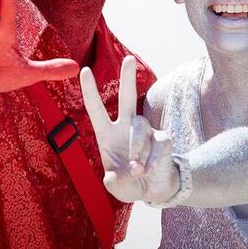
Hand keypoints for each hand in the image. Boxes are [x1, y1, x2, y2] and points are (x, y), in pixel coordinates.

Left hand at [80, 56, 178, 202]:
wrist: (154, 189)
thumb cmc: (130, 184)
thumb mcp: (117, 188)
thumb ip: (114, 183)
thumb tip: (115, 175)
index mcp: (107, 135)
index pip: (96, 109)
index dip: (90, 90)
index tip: (84, 70)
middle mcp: (126, 128)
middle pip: (127, 98)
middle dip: (128, 78)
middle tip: (128, 59)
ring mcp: (146, 131)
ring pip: (140, 127)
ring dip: (137, 148)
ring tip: (137, 169)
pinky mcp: (162, 139)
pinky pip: (158, 142)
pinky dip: (153, 158)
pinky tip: (150, 168)